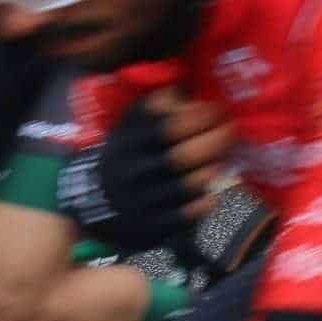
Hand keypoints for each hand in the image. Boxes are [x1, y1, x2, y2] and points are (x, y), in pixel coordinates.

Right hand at [56, 89, 233, 251]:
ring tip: (223, 157)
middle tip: (230, 130)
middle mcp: (131, 172)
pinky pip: (185, 216)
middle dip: (216, 141)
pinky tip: (213, 190)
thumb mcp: (133, 122)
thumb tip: (195, 94)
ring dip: (214, 169)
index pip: (168, 126)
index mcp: (127, 141)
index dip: (199, 116)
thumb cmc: (126, 150)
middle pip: (181, 157)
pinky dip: (204, 202)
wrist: (91, 198)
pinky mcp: (150, 226)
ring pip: (186, 186)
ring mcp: (140, 201)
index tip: (215, 109)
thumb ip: (162, 105)